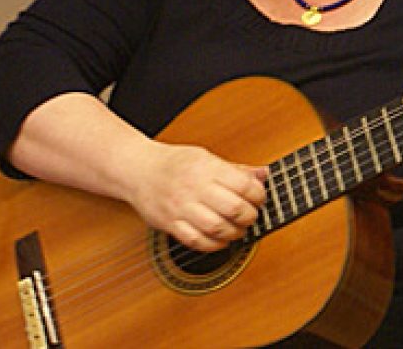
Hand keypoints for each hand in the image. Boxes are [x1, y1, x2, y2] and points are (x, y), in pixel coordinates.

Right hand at [126, 141, 266, 251]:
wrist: (138, 170)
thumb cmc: (176, 163)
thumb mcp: (207, 157)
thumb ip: (237, 169)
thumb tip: (265, 174)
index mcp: (207, 168)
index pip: (244, 185)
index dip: (259, 195)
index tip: (260, 198)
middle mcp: (194, 188)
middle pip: (233, 208)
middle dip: (250, 216)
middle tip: (251, 215)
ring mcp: (181, 208)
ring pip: (217, 228)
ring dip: (235, 233)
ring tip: (239, 229)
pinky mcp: (169, 224)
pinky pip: (196, 241)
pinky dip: (214, 245)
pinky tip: (222, 240)